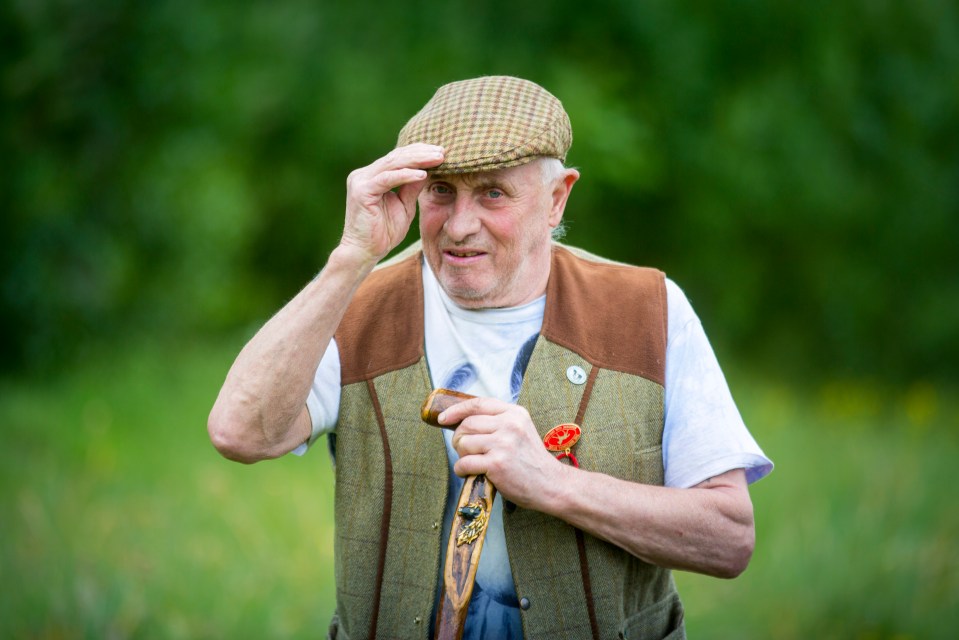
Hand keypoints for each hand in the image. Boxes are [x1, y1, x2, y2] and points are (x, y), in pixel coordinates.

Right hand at [340, 144, 444, 263]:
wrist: (364, 252)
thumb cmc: (383, 233)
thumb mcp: (404, 206)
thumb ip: (412, 188)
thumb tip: (426, 170)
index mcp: (373, 176)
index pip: (398, 158)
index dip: (420, 153)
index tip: (441, 152)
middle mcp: (364, 174)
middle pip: (396, 156)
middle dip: (421, 152)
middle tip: (442, 151)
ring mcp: (360, 181)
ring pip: (393, 163)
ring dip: (417, 160)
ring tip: (437, 158)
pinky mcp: (361, 191)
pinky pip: (387, 178)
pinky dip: (405, 175)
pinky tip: (422, 174)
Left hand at [439, 397, 566, 507]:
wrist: (550, 484)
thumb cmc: (531, 461)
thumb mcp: (521, 431)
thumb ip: (499, 422)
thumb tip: (464, 421)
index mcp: (515, 413)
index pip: (478, 404)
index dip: (457, 410)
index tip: (444, 418)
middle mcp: (509, 425)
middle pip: (467, 424)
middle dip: (459, 438)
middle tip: (464, 450)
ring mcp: (503, 444)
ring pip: (464, 443)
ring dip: (461, 455)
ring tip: (471, 462)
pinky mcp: (496, 464)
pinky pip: (464, 462)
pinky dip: (461, 469)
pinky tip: (468, 472)